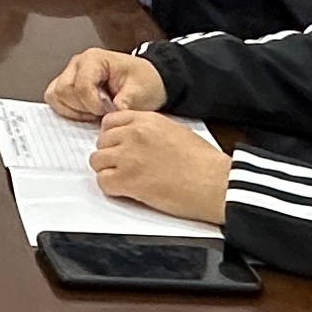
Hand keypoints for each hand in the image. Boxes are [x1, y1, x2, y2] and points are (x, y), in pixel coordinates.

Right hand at [45, 49, 169, 120]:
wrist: (145, 80)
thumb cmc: (143, 81)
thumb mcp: (140, 91)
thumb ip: (126, 101)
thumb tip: (113, 113)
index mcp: (94, 59)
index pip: (81, 86)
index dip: (92, 104)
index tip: (107, 111)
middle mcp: (77, 63)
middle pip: (63, 91)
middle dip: (82, 108)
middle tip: (101, 112)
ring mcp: (70, 73)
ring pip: (55, 95)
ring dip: (73, 110)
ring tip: (94, 112)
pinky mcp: (67, 85)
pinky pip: (55, 99)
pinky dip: (67, 110)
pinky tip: (86, 113)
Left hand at [90, 109, 231, 222]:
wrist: (215, 183)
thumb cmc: (204, 162)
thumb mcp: (175, 131)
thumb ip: (150, 131)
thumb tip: (134, 138)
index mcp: (146, 120)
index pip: (110, 122)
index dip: (112, 136)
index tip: (117, 146)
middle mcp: (133, 134)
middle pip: (101, 142)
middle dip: (110, 155)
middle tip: (123, 167)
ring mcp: (128, 156)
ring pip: (97, 161)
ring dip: (108, 171)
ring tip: (125, 180)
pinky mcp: (127, 180)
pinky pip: (103, 182)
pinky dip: (112, 188)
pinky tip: (127, 191)